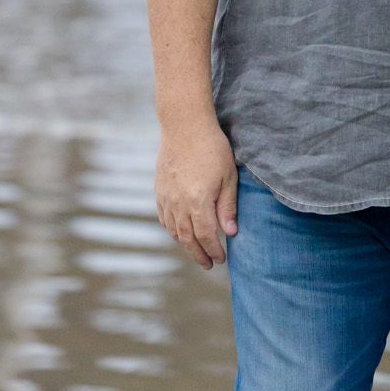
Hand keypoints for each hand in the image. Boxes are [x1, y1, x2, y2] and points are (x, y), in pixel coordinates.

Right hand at [155, 119, 238, 268]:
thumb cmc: (212, 148)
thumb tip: (230, 233)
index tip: (221, 260)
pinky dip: (172, 230)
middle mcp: (178, 203)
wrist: (184, 126)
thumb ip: (227, 206)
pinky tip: (180, 233)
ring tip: (197, 252)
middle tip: (209, 265)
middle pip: (187, 238)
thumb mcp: (228, 177)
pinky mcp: (159, 190)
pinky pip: (164, 218)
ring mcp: (166, 197)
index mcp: (198, 201)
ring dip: (185, 245)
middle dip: (199, 254)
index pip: (206, 236)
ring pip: (174, 230)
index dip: (213, 250)